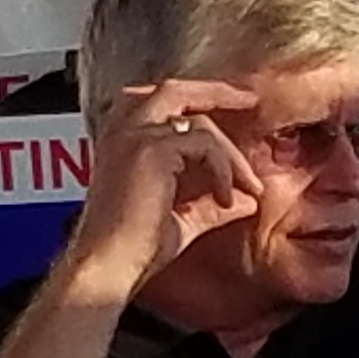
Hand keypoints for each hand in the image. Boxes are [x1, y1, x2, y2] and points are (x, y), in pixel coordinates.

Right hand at [62, 78, 263, 298]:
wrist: (109, 267)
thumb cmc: (134, 251)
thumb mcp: (181, 221)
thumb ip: (209, 206)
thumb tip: (246, 201)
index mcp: (122, 144)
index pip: (163, 106)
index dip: (198, 107)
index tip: (233, 116)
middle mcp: (123, 133)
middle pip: (174, 90)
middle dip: (215, 92)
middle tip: (248, 100)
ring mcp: (134, 137)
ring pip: (197, 119)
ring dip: (230, 151)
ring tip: (249, 184)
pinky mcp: (151, 150)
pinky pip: (204, 144)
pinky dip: (223, 169)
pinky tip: (225, 199)